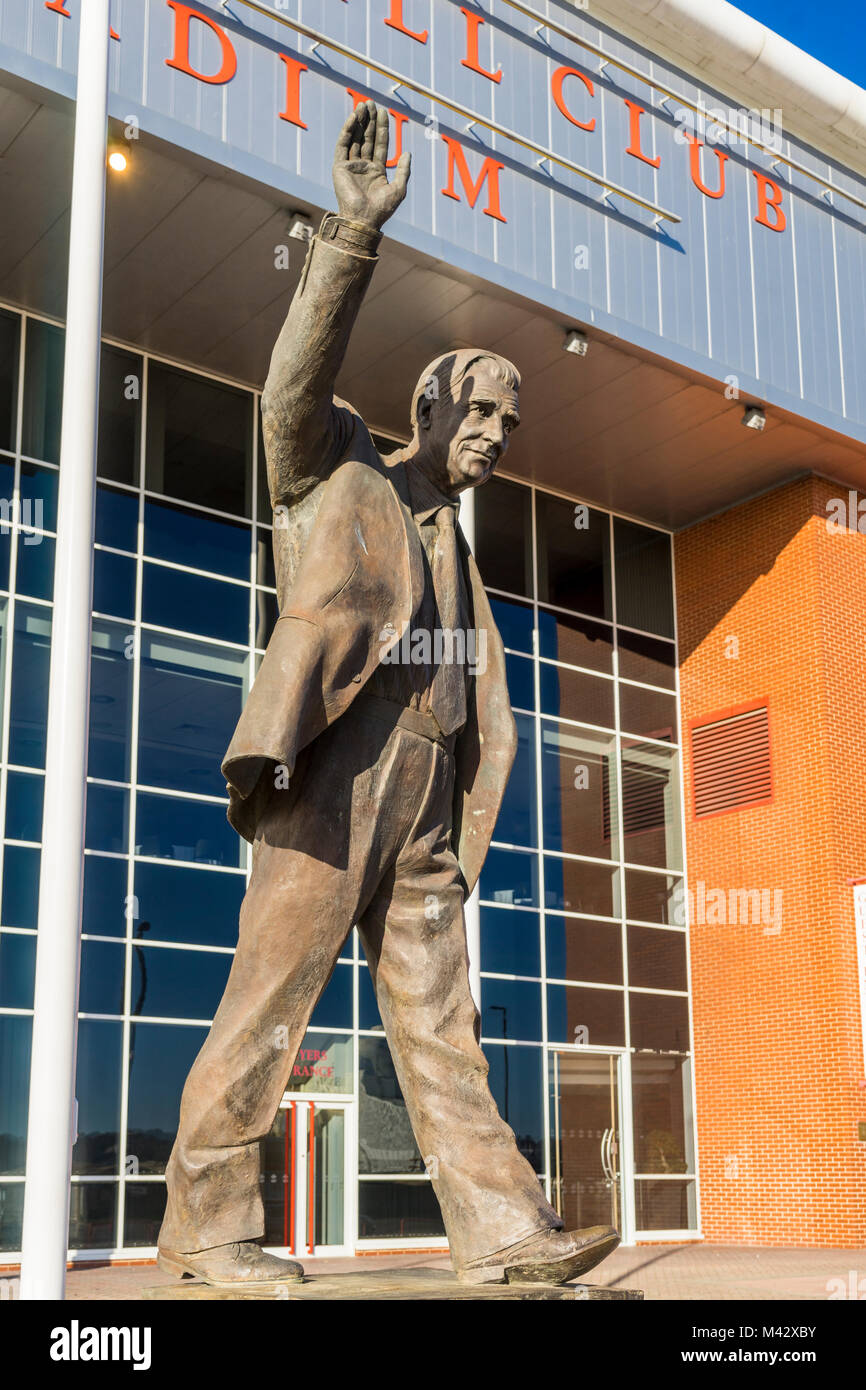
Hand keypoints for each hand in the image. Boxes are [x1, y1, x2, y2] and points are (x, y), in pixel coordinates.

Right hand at [332, 101, 410, 231]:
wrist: (364, 220)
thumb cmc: (382, 209)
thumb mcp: (399, 189)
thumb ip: (403, 170)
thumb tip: (407, 154)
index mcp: (376, 171)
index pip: (379, 144)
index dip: (382, 128)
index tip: (384, 112)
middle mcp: (363, 167)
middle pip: (366, 138)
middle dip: (369, 121)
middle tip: (371, 103)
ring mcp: (351, 166)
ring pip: (355, 138)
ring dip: (358, 122)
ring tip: (363, 105)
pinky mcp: (339, 167)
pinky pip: (343, 145)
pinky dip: (347, 131)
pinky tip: (353, 118)